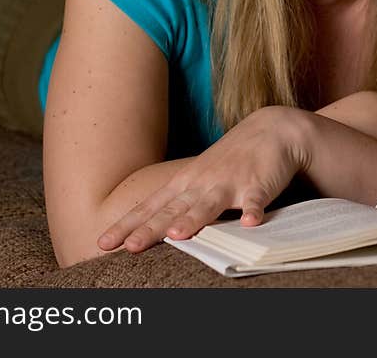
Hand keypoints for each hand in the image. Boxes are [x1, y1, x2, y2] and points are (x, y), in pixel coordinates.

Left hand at [97, 106, 311, 252]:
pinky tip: (251, 223)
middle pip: (172, 210)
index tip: (104, 242)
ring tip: (179, 236)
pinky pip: (256, 200)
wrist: (271, 130)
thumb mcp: (200, 178)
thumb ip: (180, 203)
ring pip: (209, 205)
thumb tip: (153, 229)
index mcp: (184, 183)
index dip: (128, 225)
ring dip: (194, 219)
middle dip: (151, 229)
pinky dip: (254, 211)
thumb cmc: (231, 160)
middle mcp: (202, 183)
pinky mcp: (259, 184)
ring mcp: (230, 182)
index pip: (150, 207)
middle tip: (130, 247)